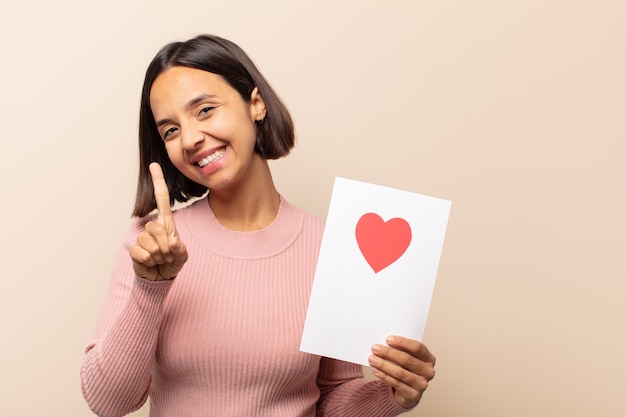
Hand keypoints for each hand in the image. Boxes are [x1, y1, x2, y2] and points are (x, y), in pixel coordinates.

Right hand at [129, 163, 187, 280]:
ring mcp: (142, 238)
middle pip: (157, 228)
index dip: (158, 182)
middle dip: (166, 246)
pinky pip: (142, 253)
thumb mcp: (182, 255)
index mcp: (166, 223)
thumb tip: (172, 242)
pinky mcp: (134, 250)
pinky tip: (151, 263)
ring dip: (159, 256)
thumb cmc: (172, 261)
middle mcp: (153, 227)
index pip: (161, 199)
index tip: (154, 165)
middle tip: (168, 255)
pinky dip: (150, 262)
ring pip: (150, 243)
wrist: (161, 277)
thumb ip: (180, 249)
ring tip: (160, 259)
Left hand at [368, 336, 435, 408]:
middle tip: (375, 348)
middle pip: (406, 359)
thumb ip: (401, 350)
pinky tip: (376, 370)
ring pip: (400, 372)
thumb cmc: (407, 369)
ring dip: (383, 365)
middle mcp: (428, 371)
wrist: (409, 391)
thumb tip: (384, 342)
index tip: (387, 339)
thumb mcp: (408, 358)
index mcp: (429, 358)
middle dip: (388, 353)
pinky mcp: (413, 394)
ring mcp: (422, 384)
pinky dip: (384, 376)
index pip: (417, 347)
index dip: (402, 342)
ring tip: (372, 359)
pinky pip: (396, 383)